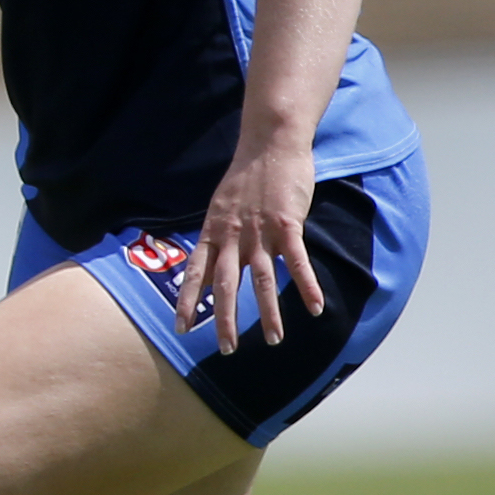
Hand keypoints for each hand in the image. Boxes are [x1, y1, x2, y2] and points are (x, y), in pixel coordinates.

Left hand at [187, 139, 327, 353]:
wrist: (269, 145)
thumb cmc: (248, 177)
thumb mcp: (221, 206)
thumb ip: (219, 233)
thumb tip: (213, 256)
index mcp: (213, 232)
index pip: (195, 273)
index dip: (187, 301)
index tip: (179, 328)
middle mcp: (232, 236)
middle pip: (225, 285)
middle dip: (224, 319)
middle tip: (226, 349)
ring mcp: (260, 232)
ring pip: (262, 280)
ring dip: (269, 313)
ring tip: (274, 340)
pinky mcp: (287, 225)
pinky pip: (298, 262)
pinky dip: (307, 286)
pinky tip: (314, 308)